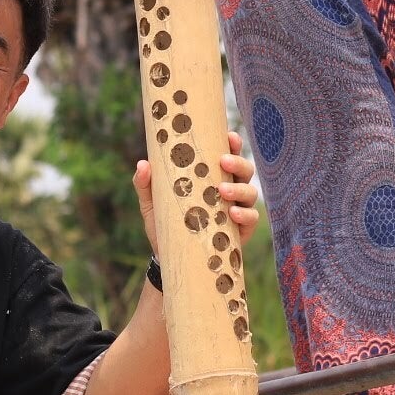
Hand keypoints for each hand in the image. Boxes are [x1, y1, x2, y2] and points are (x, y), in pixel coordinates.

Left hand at [132, 131, 258, 258]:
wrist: (166, 257)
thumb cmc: (163, 223)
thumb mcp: (151, 203)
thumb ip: (145, 184)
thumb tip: (143, 164)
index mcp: (212, 177)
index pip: (228, 155)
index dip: (233, 144)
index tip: (229, 136)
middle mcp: (229, 190)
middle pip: (245, 170)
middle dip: (238, 163)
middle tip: (223, 161)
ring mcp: (237, 210)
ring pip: (250, 192)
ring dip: (239, 188)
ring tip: (222, 191)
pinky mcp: (241, 232)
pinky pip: (251, 219)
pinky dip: (245, 214)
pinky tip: (232, 213)